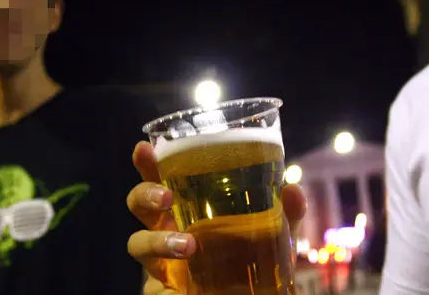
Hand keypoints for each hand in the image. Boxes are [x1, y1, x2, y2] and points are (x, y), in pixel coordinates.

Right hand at [126, 141, 306, 294]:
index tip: (145, 148)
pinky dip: (166, 286)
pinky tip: (183, 283)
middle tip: (166, 197)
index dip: (149, 164)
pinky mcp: (160, 289)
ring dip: (158, 241)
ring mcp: (161, 262)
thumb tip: (292, 189)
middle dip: (144, 193)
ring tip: (188, 246)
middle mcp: (168, 231)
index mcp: (188, 210)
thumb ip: (284, 215)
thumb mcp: (275, 238)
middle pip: (139, 204)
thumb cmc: (252, 265)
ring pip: (136, 242)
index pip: (163, 179)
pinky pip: (151, 286)